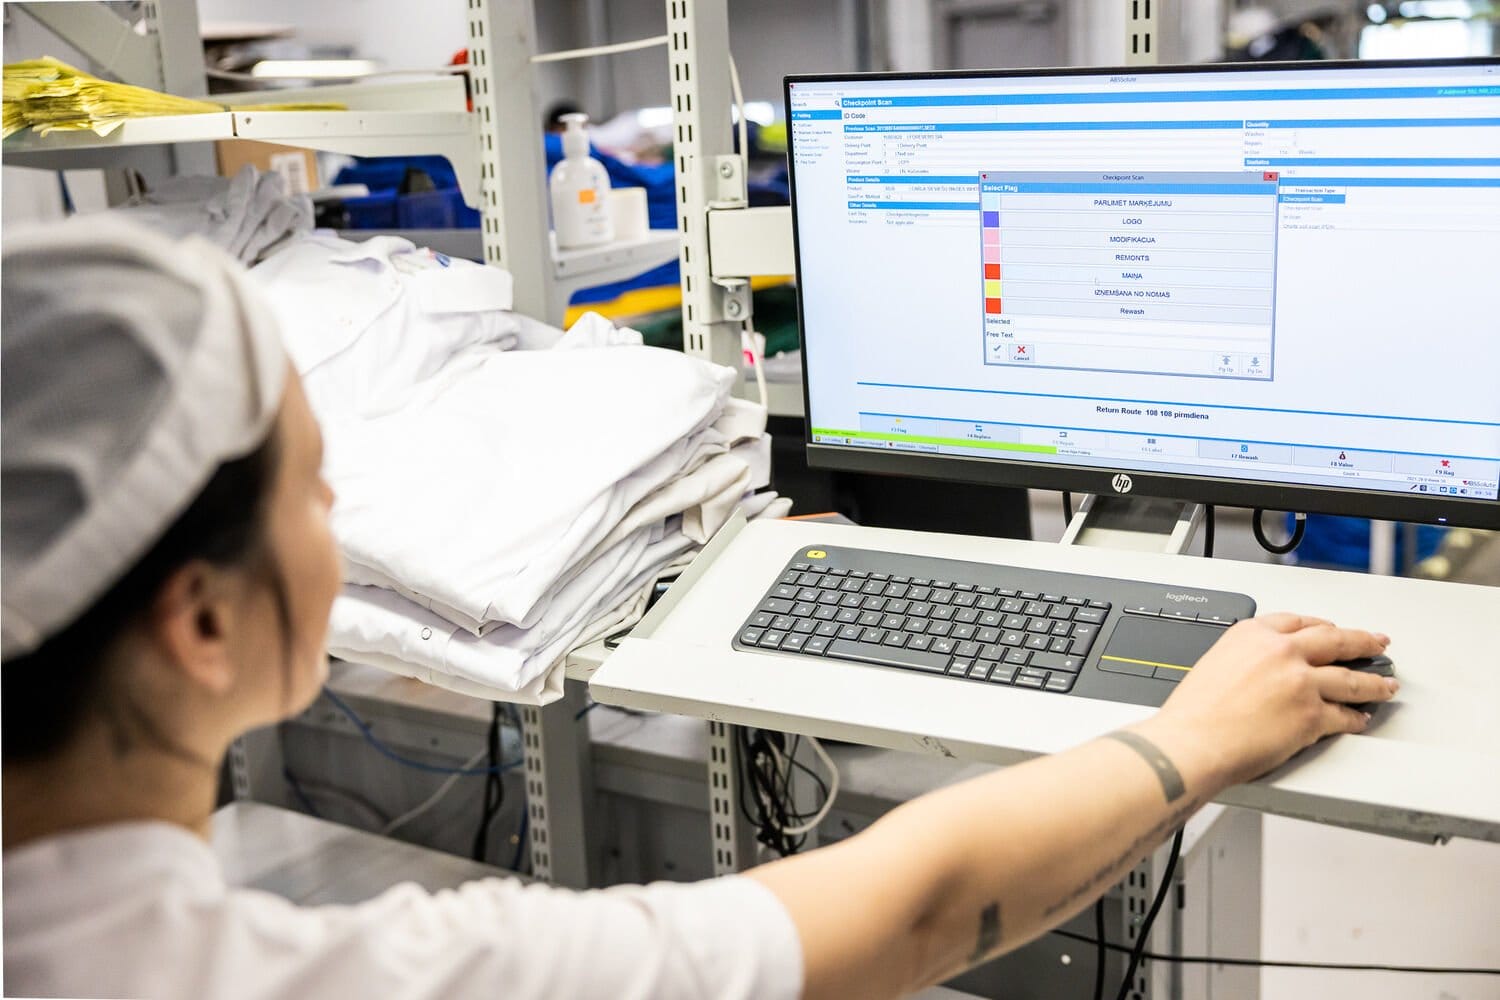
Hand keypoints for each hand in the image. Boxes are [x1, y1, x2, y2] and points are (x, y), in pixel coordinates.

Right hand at [1155, 613, 1397, 784]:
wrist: (1192, 742)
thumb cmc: (1194, 713)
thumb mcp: (1215, 663)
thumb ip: (1245, 659)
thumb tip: (1262, 671)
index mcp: (1253, 634)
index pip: (1299, 622)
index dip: (1322, 626)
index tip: (1331, 629)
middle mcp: (1281, 652)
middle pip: (1336, 640)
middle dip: (1363, 641)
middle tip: (1377, 643)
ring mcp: (1301, 682)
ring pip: (1352, 678)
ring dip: (1374, 682)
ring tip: (1386, 684)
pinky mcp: (1312, 715)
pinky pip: (1345, 716)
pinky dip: (1356, 718)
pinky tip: (1361, 718)